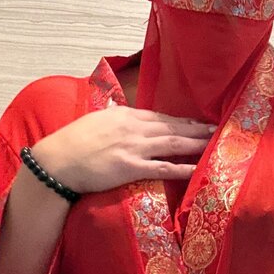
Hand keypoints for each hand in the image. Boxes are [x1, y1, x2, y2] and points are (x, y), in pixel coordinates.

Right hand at [32, 106, 217, 193]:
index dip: (182, 120)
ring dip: (196, 143)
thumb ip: (111, 114)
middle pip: (172, 127)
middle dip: (196, 128)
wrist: (56, 162)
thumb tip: (116, 105)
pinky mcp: (131, 168)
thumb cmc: (71, 142)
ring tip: (214, 143)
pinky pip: (163, 167)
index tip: (197, 121)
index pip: (160, 116)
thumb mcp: (93, 120)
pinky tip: (197, 167)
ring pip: (173, 143)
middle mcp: (133, 128)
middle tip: (217, 129)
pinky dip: (182, 167)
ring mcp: (134, 147)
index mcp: (124, 115)